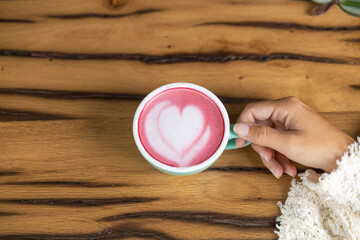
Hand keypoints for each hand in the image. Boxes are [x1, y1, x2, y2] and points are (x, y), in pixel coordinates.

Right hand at [234, 97, 353, 178]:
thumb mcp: (287, 143)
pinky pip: (277, 142)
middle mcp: (285, 111)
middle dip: (263, 148)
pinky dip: (279, 156)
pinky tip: (287, 168)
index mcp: (284, 107)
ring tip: (281, 170)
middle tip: (269, 161)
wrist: (343, 157)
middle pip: (260, 127)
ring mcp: (289, 121)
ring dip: (271, 156)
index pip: (253, 111)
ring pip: (268, 138)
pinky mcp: (292, 131)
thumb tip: (238, 128)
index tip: (240, 143)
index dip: (243, 126)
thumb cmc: (321, 147)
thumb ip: (261, 135)